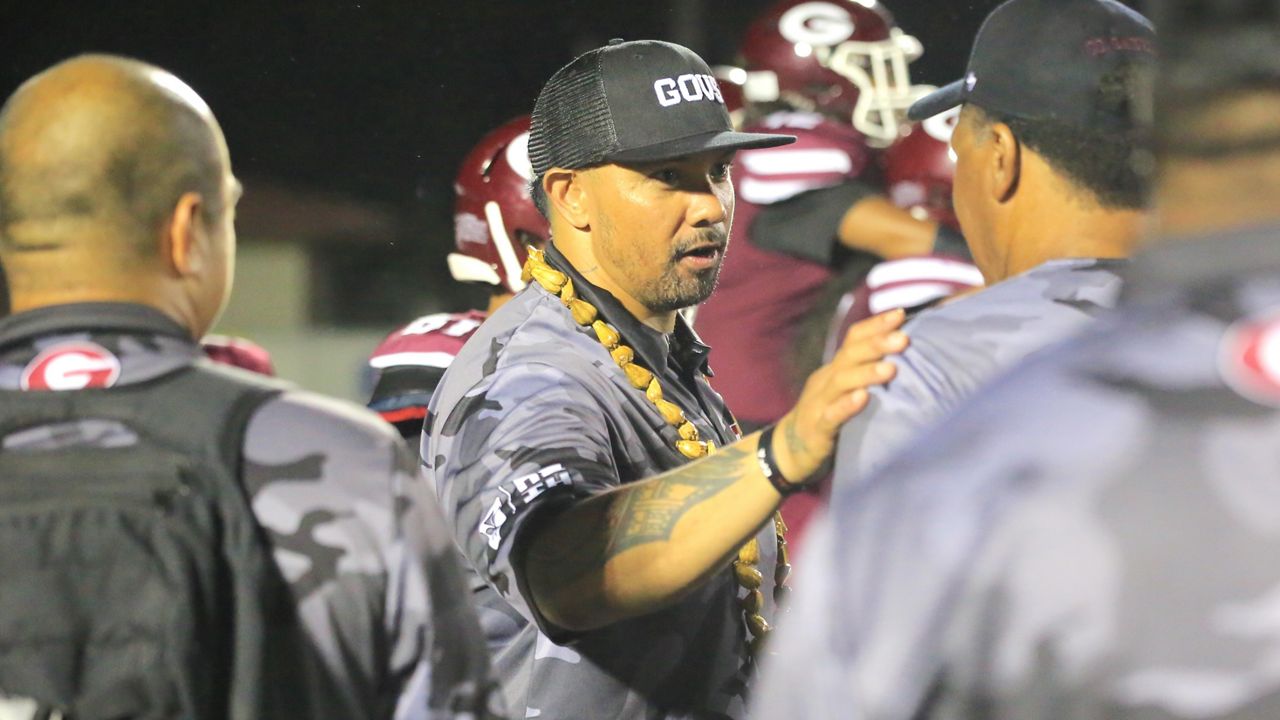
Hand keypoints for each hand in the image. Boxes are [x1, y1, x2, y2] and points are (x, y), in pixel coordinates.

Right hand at [772, 308, 908, 483]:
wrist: (788, 450)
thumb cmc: (827, 417)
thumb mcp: (843, 391)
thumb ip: (864, 374)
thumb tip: (903, 359)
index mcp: (835, 369)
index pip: (853, 340)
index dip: (875, 325)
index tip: (900, 314)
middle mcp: (826, 380)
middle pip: (849, 355)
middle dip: (877, 343)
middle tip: (903, 338)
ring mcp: (818, 404)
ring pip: (841, 382)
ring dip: (866, 373)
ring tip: (891, 369)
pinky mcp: (817, 429)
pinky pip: (831, 415)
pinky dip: (846, 406)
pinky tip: (862, 398)